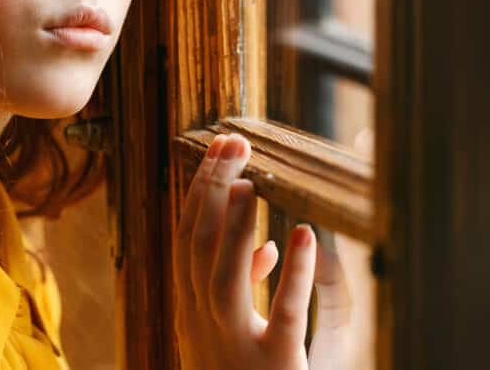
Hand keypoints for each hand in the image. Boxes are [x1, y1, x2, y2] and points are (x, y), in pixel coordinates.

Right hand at [174, 134, 351, 369]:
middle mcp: (202, 326)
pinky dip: (290, 275)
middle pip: (198, 246)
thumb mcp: (241, 333)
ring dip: (234, 225)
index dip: (199, 190)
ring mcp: (233, 348)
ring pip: (222, 277)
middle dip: (211, 190)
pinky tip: (302, 235)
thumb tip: (266, 245)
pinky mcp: (274, 368)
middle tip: (231, 142)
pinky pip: (282, 315)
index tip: (216, 149)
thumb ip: (249, 288)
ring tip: (251, 181)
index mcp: (194, 313)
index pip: (187, 239)